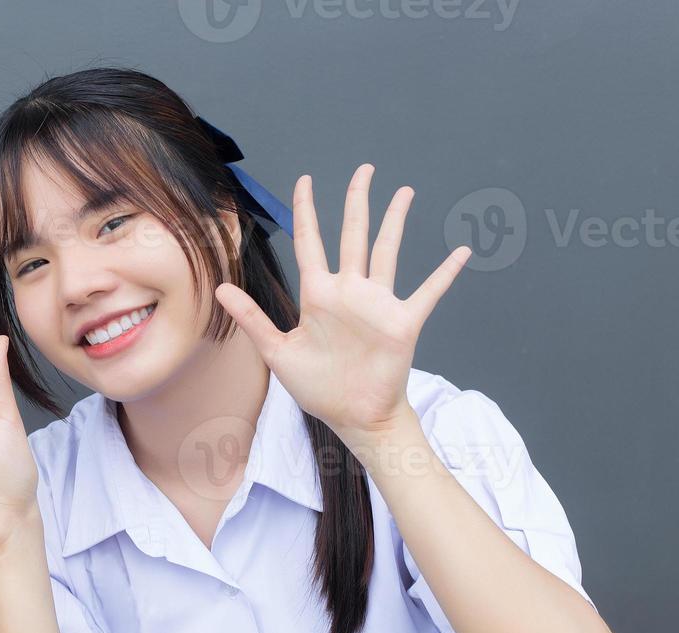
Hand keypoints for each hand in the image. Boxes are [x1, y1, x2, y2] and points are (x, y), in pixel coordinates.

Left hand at [213, 164, 471, 444]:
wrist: (354, 417)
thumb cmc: (318, 388)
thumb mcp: (277, 352)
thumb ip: (253, 318)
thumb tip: (218, 289)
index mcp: (318, 295)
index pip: (310, 242)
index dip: (306, 210)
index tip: (305, 181)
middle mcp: (349, 292)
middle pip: (352, 235)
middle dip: (357, 201)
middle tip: (364, 169)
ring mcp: (378, 304)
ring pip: (387, 251)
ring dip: (396, 222)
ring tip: (405, 192)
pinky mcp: (402, 322)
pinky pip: (428, 292)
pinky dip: (445, 273)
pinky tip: (461, 252)